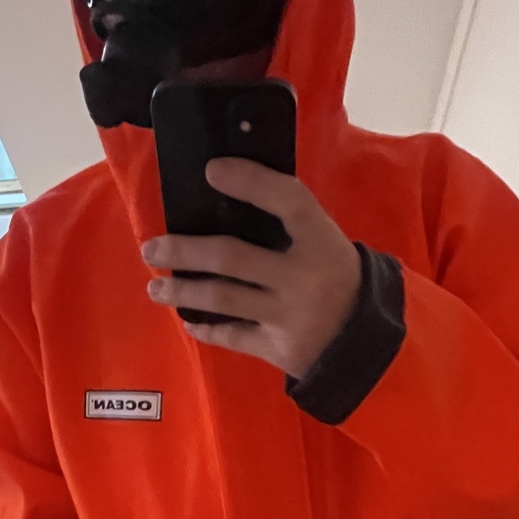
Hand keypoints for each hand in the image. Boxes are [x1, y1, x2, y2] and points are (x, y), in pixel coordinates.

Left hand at [142, 157, 361, 377]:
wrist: (366, 341)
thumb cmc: (336, 278)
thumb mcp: (324, 243)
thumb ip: (288, 223)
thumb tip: (223, 191)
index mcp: (321, 240)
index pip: (286, 200)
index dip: (250, 182)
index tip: (212, 170)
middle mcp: (303, 277)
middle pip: (232, 257)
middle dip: (185, 250)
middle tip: (151, 247)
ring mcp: (289, 315)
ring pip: (223, 299)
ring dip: (182, 290)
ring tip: (155, 286)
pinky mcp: (278, 348)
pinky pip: (232, 336)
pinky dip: (207, 329)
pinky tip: (188, 321)